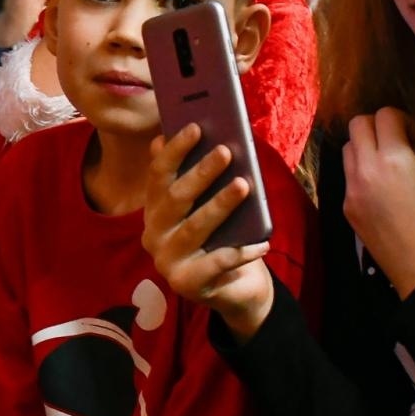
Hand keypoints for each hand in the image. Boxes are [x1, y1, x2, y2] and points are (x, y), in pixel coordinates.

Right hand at [142, 124, 273, 339]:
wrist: (234, 288)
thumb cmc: (224, 235)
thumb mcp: (211, 204)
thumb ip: (200, 177)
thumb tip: (194, 135)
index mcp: (155, 209)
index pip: (158, 174)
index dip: (176, 150)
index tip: (196, 127)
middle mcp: (153, 234)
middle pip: (174, 198)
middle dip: (201, 173)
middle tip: (226, 151)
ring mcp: (166, 261)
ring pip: (193, 228)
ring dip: (219, 205)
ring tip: (243, 185)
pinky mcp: (186, 284)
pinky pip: (216, 263)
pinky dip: (240, 252)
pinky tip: (261, 243)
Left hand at [341, 108, 414, 298]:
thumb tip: (408, 139)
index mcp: (391, 157)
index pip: (385, 114)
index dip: (403, 119)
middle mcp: (364, 168)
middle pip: (357, 124)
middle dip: (378, 125)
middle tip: (397, 142)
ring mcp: (350, 188)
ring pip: (347, 148)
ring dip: (365, 146)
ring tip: (388, 164)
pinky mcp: (345, 205)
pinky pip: (348, 174)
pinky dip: (362, 170)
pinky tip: (382, 188)